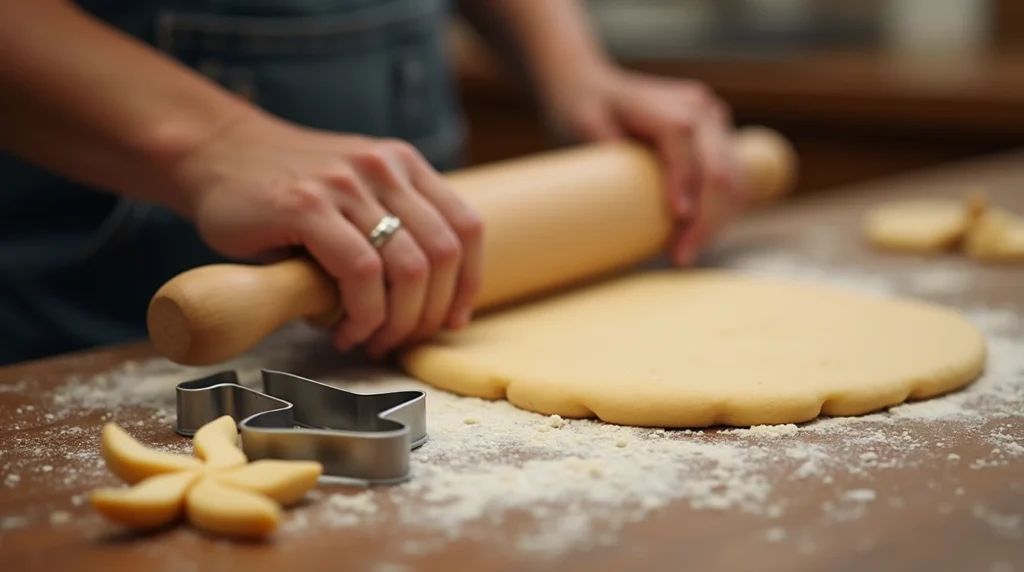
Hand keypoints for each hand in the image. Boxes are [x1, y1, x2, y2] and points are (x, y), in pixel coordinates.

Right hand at [171, 113, 483, 358]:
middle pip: (443, 254)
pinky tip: (344, 331)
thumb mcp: (352, 194)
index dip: (468, 283)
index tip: (452, 321)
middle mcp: (383, 168)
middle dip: (430, 314)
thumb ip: (390, 227)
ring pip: (408, 268)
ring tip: (373, 342)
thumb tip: (429, 302)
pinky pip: (360, 273)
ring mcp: (346, 183)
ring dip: (397, 322)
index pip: (466, 226)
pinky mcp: (307, 205)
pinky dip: (362, 315)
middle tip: (402, 342)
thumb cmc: (283, 189)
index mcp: (403, 165)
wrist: (212, 153)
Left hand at [541, 67, 744, 264]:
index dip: (686, 195)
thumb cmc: (581, 106)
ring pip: (735, 181)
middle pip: (720, 173)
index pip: (689, 154)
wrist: (590, 84)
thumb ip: (600, 141)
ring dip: (718, 222)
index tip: (675, 231)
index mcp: (670, 106)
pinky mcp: (717, 136)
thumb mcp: (581, 122)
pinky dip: (723, 212)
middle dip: (706, 223)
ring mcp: (714, 122)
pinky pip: (734, 179)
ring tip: (685, 252)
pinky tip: (699, 236)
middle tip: (679, 258)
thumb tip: (619, 186)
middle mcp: (701, 110)